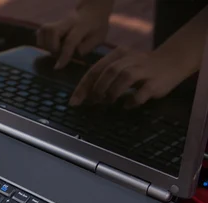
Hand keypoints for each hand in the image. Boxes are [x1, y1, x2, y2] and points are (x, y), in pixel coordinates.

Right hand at [36, 0, 112, 68]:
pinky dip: (42, 42)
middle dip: (52, 47)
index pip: (70, 41)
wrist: (91, 12)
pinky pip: (40, 33)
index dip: (63, 55)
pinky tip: (50, 46)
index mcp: (81, 26)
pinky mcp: (51, 24)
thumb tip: (74, 54)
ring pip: (44, 31)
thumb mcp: (99, 38)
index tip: (58, 67)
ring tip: (55, 50)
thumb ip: (87, 47)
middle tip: (59, 54)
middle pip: (52, 32)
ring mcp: (57, 21)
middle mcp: (67, 22)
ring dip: (46, 45)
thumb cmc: (96, 27)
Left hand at [70, 47, 184, 107]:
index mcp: (118, 54)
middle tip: (94, 102)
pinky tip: (126, 105)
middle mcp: (131, 59)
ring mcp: (145, 70)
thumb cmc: (139, 67)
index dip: (83, 87)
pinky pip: (142, 92)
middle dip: (97, 89)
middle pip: (109, 72)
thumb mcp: (120, 65)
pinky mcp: (156, 82)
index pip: (95, 69)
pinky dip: (132, 100)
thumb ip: (103, 76)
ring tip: (108, 102)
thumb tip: (83, 96)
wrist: (172, 61)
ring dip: (112, 93)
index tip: (74, 102)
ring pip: (125, 78)